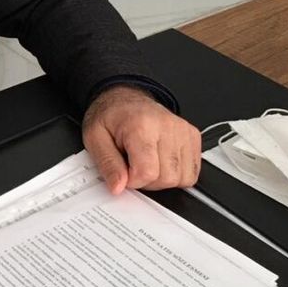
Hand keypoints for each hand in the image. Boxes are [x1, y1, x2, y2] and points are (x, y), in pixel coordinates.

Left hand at [82, 84, 201, 193]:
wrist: (123, 100)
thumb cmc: (110, 117)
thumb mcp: (95, 138)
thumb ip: (107, 164)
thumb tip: (118, 186)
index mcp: (140, 126)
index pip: (147, 172)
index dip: (132, 181)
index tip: (124, 173)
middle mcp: (166, 126)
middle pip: (167, 178)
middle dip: (147, 181)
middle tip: (134, 167)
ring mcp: (183, 131)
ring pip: (182, 178)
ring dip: (163, 179)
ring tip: (148, 163)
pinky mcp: (192, 136)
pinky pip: (192, 172)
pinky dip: (177, 174)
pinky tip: (162, 162)